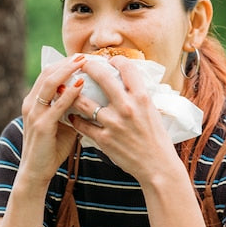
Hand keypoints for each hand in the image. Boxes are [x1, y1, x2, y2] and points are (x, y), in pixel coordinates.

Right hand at [18, 54, 86, 186]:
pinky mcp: (41, 125)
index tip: (82, 57)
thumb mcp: (63, 125)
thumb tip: (93, 100)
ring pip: (49, 83)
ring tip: (83, 62)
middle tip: (85, 54)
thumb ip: (72, 111)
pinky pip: (56, 105)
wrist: (36, 172)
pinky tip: (81, 85)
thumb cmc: (51, 149)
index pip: (49, 74)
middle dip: (67, 62)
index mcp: (35, 101)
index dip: (65, 63)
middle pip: (48, 73)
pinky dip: (69, 93)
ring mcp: (34, 113)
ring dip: (67, 70)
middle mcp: (31, 103)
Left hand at [68, 55, 179, 181]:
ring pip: (84, 102)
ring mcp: (113, 124)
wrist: (158, 166)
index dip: (116, 60)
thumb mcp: (153, 112)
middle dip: (89, 67)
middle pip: (102, 78)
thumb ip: (139, 97)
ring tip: (67, 89)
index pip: (127, 68)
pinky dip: (75, 119)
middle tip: (82, 64)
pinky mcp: (104, 139)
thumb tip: (129, 83)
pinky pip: (83, 125)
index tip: (110, 61)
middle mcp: (127, 108)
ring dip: (74, 94)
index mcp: (142, 98)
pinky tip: (72, 116)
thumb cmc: (157, 140)